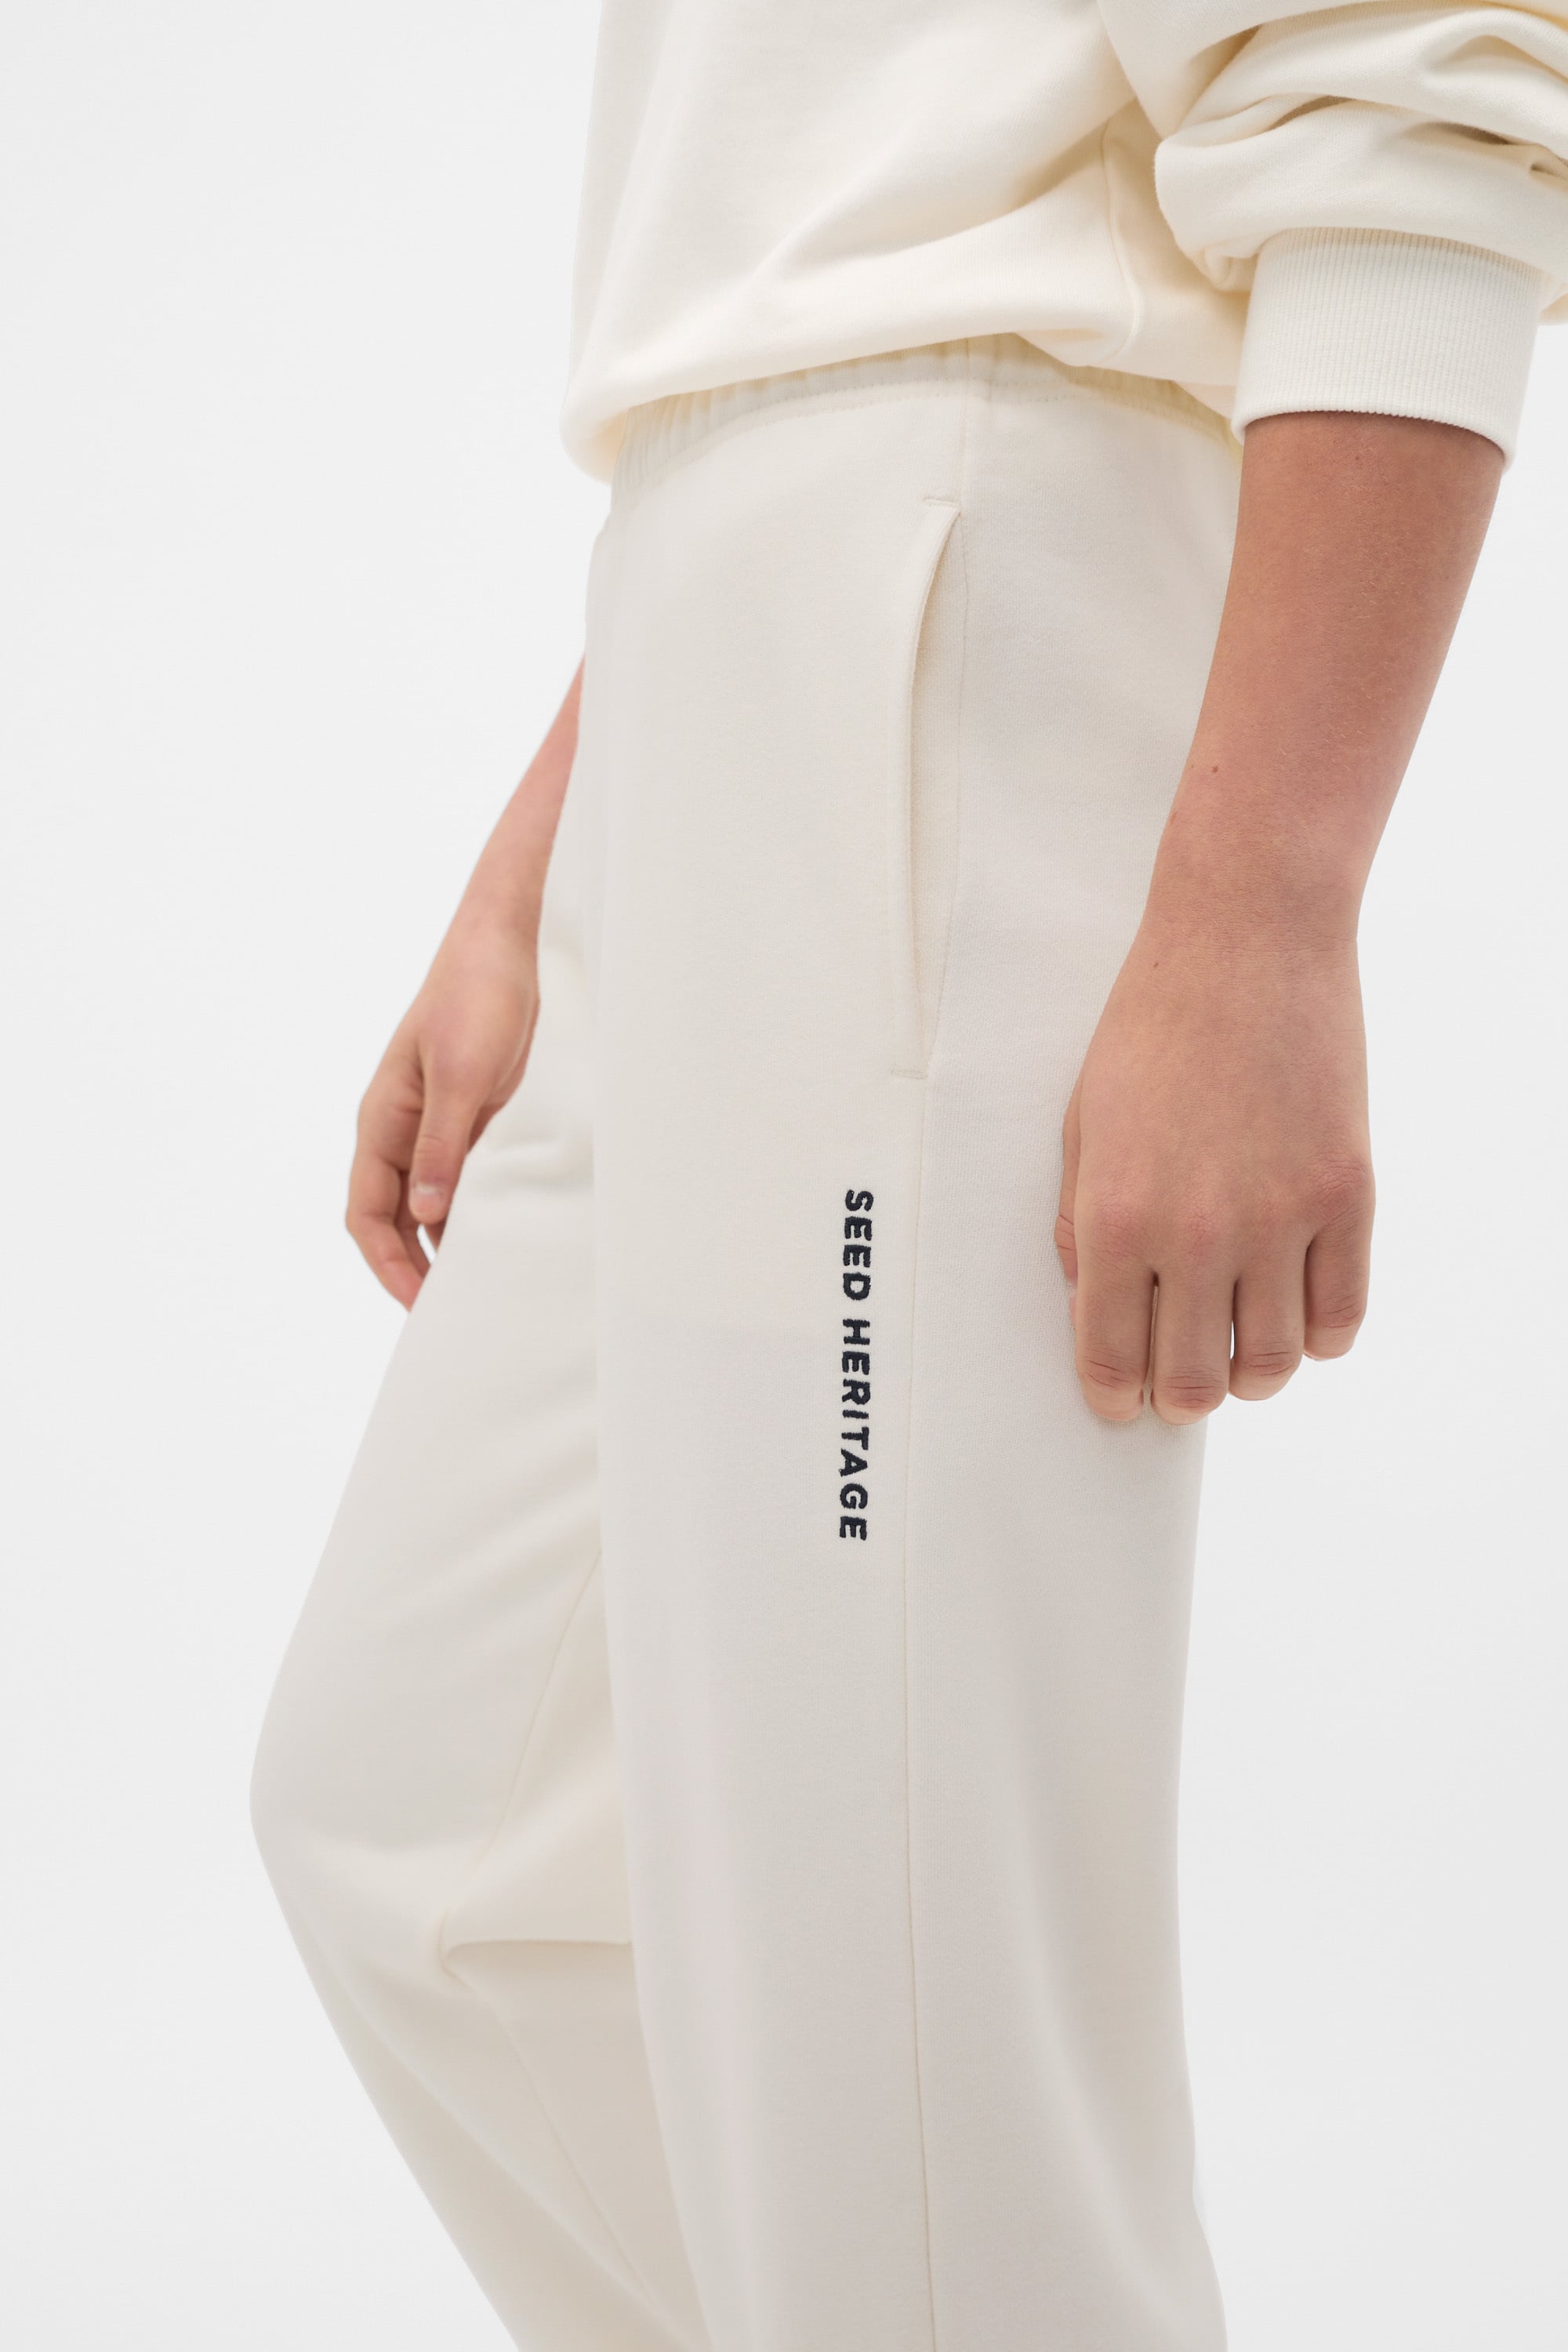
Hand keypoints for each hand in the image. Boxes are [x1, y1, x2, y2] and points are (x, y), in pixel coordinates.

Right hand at [346, 917, 538, 1306]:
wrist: (510, 947)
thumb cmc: (476, 997)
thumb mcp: (458, 1072)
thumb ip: (441, 1143)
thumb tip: (423, 1214)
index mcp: (383, 1121)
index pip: (367, 1212)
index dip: (385, 1262)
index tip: (417, 1303)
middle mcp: (405, 1132)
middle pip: (394, 1219)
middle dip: (413, 1268)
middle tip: (448, 1313)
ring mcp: (441, 1128)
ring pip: (433, 1205)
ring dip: (448, 1244)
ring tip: (481, 1287)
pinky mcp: (478, 1121)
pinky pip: (469, 1181)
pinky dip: (478, 1212)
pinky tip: (505, 1236)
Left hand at [1055, 912, 1373, 1422]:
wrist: (1246, 942)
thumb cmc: (1152, 1026)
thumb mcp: (1081, 1124)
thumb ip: (1077, 1224)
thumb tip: (1093, 1306)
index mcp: (1114, 1216)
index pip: (1111, 1359)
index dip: (1113, 1397)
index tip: (1120, 1401)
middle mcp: (1195, 1233)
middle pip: (1193, 1381)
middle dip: (1179, 1395)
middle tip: (1179, 1377)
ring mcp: (1279, 1218)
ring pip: (1272, 1365)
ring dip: (1251, 1372)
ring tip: (1239, 1347)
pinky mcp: (1345, 1197)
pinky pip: (1340, 1318)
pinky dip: (1318, 1336)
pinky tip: (1296, 1312)